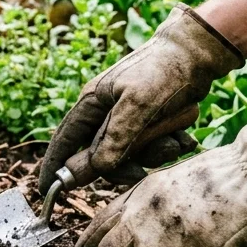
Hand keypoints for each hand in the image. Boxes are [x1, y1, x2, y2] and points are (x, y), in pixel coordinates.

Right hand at [38, 5, 243, 193]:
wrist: (198, 53)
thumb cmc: (164, 70)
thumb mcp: (138, 104)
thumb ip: (116, 137)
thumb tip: (98, 168)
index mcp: (92, 103)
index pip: (65, 139)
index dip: (55, 166)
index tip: (47, 192)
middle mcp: (106, 112)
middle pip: (101, 156)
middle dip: (124, 164)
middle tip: (140, 173)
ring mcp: (129, 119)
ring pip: (132, 155)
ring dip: (155, 153)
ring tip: (174, 140)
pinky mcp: (151, 123)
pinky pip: (154, 149)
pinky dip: (169, 145)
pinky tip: (183, 135)